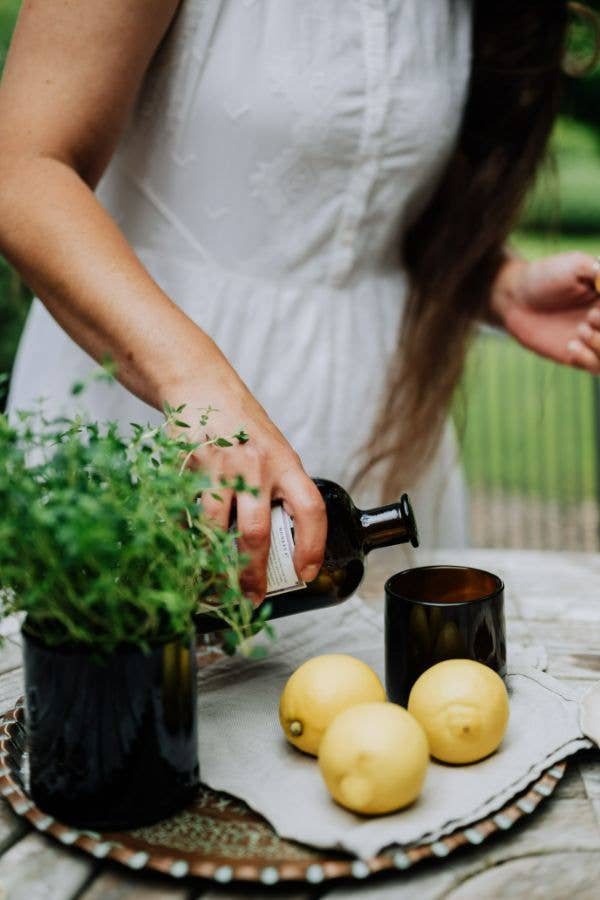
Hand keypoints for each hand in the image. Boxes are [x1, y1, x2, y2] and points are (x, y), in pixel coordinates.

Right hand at [167, 386, 326, 606]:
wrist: (202, 389)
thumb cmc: (243, 428)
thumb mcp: (274, 452)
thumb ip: (280, 489)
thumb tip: (283, 544)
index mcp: (285, 463)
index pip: (310, 509)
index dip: (312, 546)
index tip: (306, 573)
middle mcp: (254, 466)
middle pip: (255, 532)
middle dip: (253, 574)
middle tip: (252, 598)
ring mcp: (218, 469)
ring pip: (214, 530)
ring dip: (215, 565)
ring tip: (218, 586)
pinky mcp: (187, 470)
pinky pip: (187, 517)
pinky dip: (189, 541)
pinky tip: (192, 555)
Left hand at [490, 252, 599, 371]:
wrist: (514, 299)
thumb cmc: (545, 276)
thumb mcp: (576, 265)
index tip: (598, 308)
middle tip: (590, 317)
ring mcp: (596, 340)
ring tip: (580, 330)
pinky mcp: (579, 357)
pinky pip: (597, 368)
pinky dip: (589, 359)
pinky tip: (570, 345)